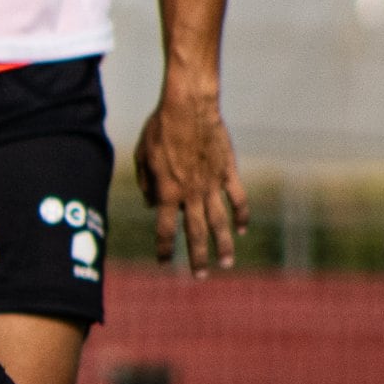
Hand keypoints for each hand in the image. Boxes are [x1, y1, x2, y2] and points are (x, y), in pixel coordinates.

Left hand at [135, 83, 246, 270]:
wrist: (189, 107)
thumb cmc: (160, 128)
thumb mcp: (142, 155)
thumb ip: (146, 183)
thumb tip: (152, 204)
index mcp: (167, 191)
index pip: (166, 230)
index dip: (165, 249)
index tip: (164, 262)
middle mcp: (191, 193)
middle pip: (195, 233)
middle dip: (197, 257)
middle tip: (200, 277)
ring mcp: (212, 184)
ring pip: (219, 222)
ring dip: (222, 245)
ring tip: (225, 263)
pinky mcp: (228, 172)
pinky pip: (237, 199)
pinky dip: (241, 216)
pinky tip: (241, 230)